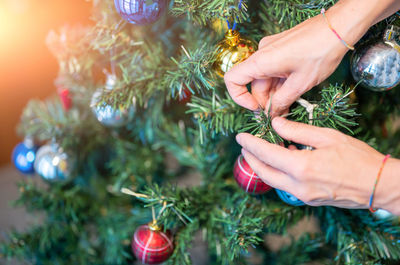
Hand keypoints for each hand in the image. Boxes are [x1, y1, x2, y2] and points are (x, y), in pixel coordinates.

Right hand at [224, 14, 348, 116]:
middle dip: (264, 101)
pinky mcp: (280, 49)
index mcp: (261, 61)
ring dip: (274, 94)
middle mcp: (262, 54)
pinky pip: (273, 70)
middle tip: (278, 115)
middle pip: (253, 83)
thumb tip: (271, 114)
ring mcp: (271, 50)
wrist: (339, 27)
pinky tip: (292, 94)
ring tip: (289, 107)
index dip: (239, 98)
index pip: (233, 80)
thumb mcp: (301, 83)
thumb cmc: (322, 51)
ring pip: (265, 79)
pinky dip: (279, 84)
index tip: (256, 109)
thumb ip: (281, 101)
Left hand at [236, 117, 387, 208]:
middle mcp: (297, 186)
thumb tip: (275, 124)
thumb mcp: (327, 137)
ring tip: (258, 152)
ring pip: (272, 181)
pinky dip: (277, 173)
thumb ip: (297, 130)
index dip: (250, 144)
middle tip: (244, 146)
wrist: (378, 184)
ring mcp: (302, 196)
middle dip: (250, 158)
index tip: (240, 137)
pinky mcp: (308, 200)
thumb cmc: (357, 158)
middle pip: (263, 172)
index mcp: (301, 167)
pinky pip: (284, 186)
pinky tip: (281, 161)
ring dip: (261, 167)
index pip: (265, 154)